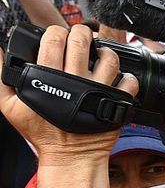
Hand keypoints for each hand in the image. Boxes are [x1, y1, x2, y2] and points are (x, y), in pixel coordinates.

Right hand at [0, 25, 138, 161]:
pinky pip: (129, 82)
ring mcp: (98, 91)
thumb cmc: (42, 131)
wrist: (69, 156)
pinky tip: (118, 77)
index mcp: (49, 78)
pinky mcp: (116, 102)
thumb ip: (1, 76)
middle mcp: (76, 81)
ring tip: (100, 54)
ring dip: (106, 51)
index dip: (56, 31)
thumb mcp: (10, 105)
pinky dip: (127, 76)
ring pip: (109, 59)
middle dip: (81, 32)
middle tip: (81, 35)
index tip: (58, 35)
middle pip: (81, 42)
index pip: (53, 40)